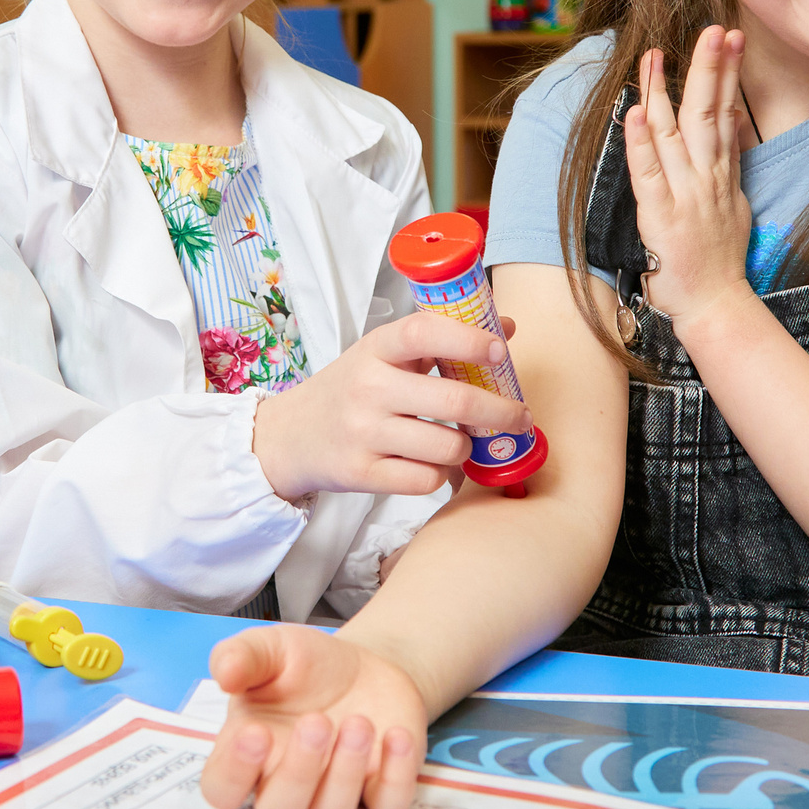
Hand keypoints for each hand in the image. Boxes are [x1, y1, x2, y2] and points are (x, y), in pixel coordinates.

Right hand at [198, 624, 427, 808]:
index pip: (222, 789)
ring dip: (345, 772)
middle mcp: (286, 785)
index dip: (233, 773)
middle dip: (298, 772)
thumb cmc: (305, 665)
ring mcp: (334, 795)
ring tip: (359, 722)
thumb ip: (242, 656)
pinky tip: (396, 736)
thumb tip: (224, 673)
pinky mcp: (381, 792)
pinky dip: (396, 777)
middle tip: (317, 721)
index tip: (255, 732)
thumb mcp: (271, 648)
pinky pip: (388, 808)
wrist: (365, 666)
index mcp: (247, 755)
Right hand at [252, 312, 530, 501]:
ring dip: (465, 448)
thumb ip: (441, 340)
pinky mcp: (361, 473)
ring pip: (448, 447)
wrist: (289, 436)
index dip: (469, 339)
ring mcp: (363, 433)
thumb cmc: (349, 389)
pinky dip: (440, 475)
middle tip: (519, 416)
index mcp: (375, 349)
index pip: (425, 332)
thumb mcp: (383, 355)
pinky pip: (427, 480)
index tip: (500, 350)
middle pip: (455, 401)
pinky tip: (431, 464)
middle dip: (501, 412)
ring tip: (460, 443)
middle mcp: (368, 388)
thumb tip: (508, 328)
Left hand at [625, 29, 756, 333]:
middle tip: (712, 30)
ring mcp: (684, 195)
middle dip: (709, 68)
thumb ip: (728, 165)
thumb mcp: (735, 205)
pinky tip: (634, 113)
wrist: (716, 305)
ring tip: (654, 56)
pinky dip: (640, 143)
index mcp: (722, 175)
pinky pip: (648, 173)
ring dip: (664, 92)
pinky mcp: (661, 216)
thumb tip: (729, 126)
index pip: (727, 113)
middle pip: (707, 113)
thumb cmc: (720, 260)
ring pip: (674, 135)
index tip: (730, 38)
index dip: (727, 74)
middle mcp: (706, 179)